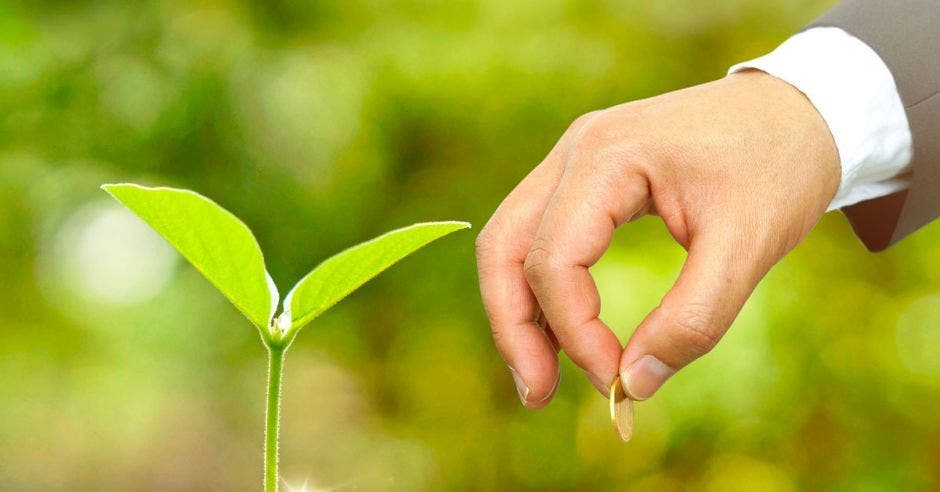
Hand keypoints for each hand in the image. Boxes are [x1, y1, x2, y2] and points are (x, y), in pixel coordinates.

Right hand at [475, 71, 839, 407]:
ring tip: (543, 377)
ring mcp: (575, 159)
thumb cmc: (781, 166)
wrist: (802, 109)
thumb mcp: (750, 245)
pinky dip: (543, 289)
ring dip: (519, 312)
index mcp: (607, 156)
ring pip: (511, 242)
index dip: (575, 332)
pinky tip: (562, 334)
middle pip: (504, 248)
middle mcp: (576, 151)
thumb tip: (635, 384)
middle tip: (538, 395)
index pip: (554, 260)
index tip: (618, 382)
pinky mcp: (587, 176)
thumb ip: (694, 319)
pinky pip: (541, 235)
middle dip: (514, 328)